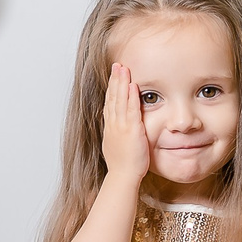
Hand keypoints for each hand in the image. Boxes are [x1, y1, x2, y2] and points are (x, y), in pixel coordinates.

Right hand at [102, 63, 151, 185]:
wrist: (123, 176)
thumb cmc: (122, 166)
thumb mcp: (116, 146)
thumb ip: (118, 135)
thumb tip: (118, 131)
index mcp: (110, 128)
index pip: (109, 103)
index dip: (111, 88)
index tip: (113, 76)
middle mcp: (113, 124)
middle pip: (112, 97)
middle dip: (114, 80)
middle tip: (116, 65)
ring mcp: (121, 126)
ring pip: (120, 100)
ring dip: (121, 83)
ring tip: (123, 68)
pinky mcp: (131, 130)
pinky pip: (130, 110)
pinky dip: (131, 97)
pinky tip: (132, 85)